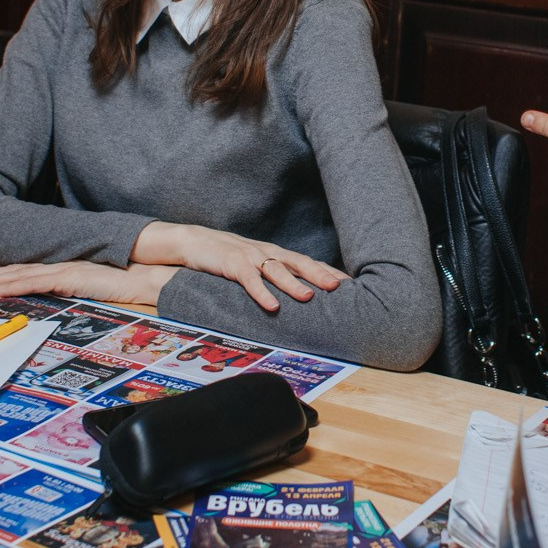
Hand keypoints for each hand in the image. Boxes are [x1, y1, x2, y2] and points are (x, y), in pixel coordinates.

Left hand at [0, 260, 178, 307]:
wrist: (152, 279)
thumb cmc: (129, 286)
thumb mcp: (95, 291)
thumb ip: (76, 292)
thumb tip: (57, 301)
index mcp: (66, 270)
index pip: (27, 271)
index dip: (1, 273)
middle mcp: (61, 266)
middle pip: (17, 270)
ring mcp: (65, 270)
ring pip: (20, 274)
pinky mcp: (71, 277)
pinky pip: (35, 281)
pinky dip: (12, 284)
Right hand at [131, 221, 345, 311]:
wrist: (196, 241)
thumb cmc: (231, 257)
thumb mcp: (257, 265)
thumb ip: (277, 275)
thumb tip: (301, 295)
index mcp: (277, 254)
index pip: (309, 262)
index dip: (329, 272)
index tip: (352, 285)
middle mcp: (268, 253)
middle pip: (299, 262)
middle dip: (320, 274)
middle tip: (339, 288)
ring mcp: (251, 257)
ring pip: (276, 270)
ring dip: (293, 284)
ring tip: (309, 296)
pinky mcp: (232, 265)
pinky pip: (249, 280)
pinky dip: (261, 293)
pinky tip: (272, 305)